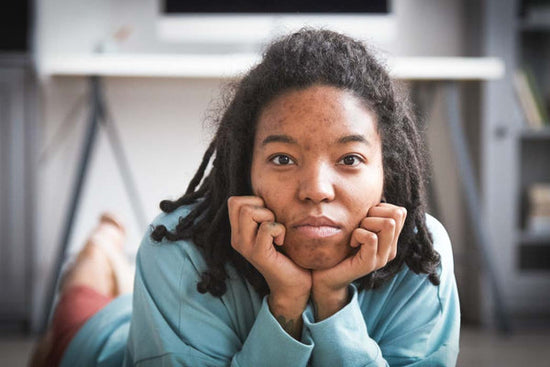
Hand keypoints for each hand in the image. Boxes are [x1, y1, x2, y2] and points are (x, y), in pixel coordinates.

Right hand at [227, 196, 311, 337]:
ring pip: (249, 211)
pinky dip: (280, 230)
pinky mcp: (258, 254)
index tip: (267, 216)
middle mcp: (237, 239)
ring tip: (277, 232)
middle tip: (273, 224)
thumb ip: (264, 213)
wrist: (294, 284)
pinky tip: (282, 242)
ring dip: (269, 217)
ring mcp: (246, 247)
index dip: (254, 201)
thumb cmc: (287, 253)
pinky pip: (268, 227)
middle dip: (262, 207)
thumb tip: (268, 191)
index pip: (234, 201)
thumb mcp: (271, 229)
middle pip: (239, 203)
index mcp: (238, 232)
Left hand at [311, 202, 406, 319]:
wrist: (324, 276)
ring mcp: (382, 258)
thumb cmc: (338, 248)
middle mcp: (390, 249)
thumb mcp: (356, 227)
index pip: (400, 211)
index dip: (380, 208)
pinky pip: (371, 238)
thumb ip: (369, 216)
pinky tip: (351, 243)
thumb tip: (374, 196)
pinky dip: (358, 234)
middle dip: (373, 213)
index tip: (364, 219)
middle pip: (396, 214)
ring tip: (355, 235)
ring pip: (387, 224)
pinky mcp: (370, 264)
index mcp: (390, 239)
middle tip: (359, 226)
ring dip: (366, 223)